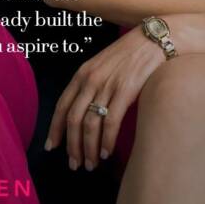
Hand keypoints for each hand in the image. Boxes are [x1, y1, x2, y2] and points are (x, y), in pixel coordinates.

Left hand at [45, 26, 164, 171]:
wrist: (153, 39)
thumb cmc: (129, 54)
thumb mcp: (103, 64)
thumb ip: (92, 84)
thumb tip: (85, 112)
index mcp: (83, 73)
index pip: (62, 105)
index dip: (55, 128)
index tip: (51, 147)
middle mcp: (91, 80)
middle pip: (73, 119)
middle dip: (71, 145)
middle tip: (75, 164)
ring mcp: (107, 85)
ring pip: (90, 124)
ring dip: (88, 148)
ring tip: (91, 164)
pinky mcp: (125, 91)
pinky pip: (110, 122)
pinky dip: (106, 141)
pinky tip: (107, 153)